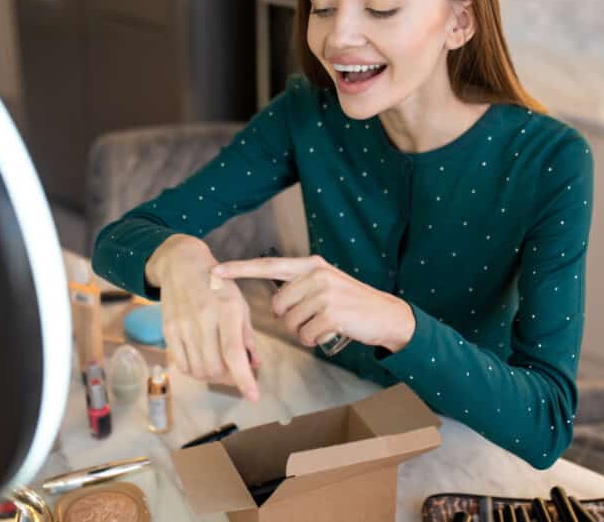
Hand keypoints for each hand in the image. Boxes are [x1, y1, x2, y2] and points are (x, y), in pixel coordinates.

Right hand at [147, 236, 260, 400]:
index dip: (244, 379)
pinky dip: (195, 370)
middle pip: (214, 367)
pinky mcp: (168, 330)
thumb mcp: (240, 304)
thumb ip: (247, 336)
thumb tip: (254, 364)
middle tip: (235, 372)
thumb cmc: (217, 286)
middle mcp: (203, 318)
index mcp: (227, 310)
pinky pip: (182, 365)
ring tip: (220, 365)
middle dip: (229, 378)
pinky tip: (202, 360)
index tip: (253, 396)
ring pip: (198, 370)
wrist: (182, 265)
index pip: (234, 353)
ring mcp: (182, 325)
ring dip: (212, 376)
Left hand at [212, 255, 414, 352]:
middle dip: (290, 318)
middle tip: (313, 318)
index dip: (240, 269)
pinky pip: (306, 335)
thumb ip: (302, 285)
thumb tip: (276, 300)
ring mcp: (325, 293)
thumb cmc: (353, 303)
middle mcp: (316, 274)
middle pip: (278, 305)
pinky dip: (315, 340)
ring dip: (303, 331)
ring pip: (291, 322)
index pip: (268, 265)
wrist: (386, 315)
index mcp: (312, 265)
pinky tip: (330, 332)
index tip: (216, 271)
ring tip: (325, 324)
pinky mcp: (332, 313)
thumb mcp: (328, 284)